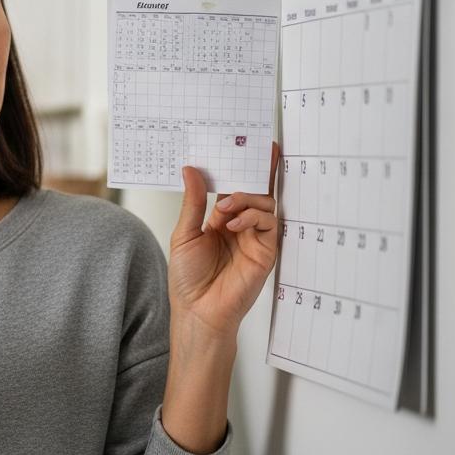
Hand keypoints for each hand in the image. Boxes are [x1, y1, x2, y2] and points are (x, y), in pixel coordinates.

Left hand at [168, 142, 281, 339]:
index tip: (246, 144)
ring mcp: (256, 238)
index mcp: (221, 218)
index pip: (235, 186)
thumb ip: (193, 202)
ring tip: (224, 208)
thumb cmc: (188, 278)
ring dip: (245, 199)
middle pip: (256, 190)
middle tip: (248, 156)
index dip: (241, 167)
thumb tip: (191, 170)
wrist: (198, 310)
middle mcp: (241, 225)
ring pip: (265, 203)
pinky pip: (270, 224)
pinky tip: (233, 225)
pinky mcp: (267, 251)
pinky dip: (253, 217)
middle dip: (254, 172)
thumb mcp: (185, 233)